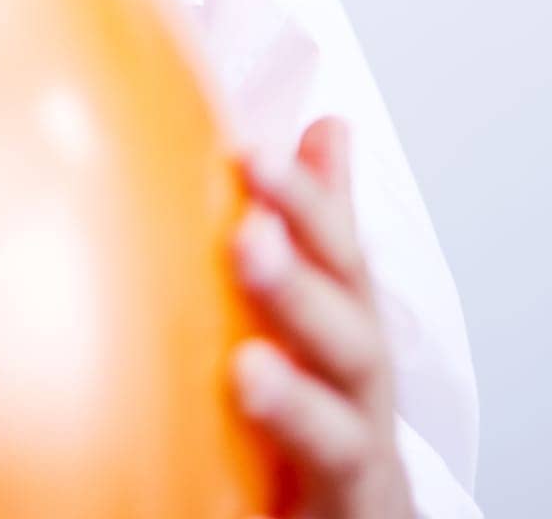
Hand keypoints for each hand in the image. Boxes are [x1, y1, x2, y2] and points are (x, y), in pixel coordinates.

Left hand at [231, 116, 414, 518]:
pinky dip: (277, 510)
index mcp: (347, 332)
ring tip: (246, 372)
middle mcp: (357, 398)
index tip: (254, 153)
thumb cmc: (332, 409)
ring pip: (336, 439)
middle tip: (250, 238)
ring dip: (292, 404)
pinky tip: (246, 482)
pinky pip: (303, 517)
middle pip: (345, 342)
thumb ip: (319, 227)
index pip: (335, 256)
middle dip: (300, 290)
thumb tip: (328, 123)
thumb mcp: (324, 309)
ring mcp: (350, 469)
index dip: (305, 204)